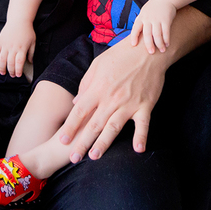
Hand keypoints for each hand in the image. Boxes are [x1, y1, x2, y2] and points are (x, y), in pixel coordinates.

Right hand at [0, 21, 35, 77]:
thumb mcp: (33, 42)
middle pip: (10, 63)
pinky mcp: (0, 41)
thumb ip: (31, 53)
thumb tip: (30, 62)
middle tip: (12, 75)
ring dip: (2, 68)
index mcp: (22, 48)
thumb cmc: (27, 31)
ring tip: (3, 73)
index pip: (19, 63)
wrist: (19, 20)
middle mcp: (13, 48)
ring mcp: (5, 45)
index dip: (18, 70)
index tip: (18, 75)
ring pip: (2, 59)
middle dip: (11, 71)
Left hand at [55, 38, 168, 162]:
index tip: (63, 141)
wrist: (147, 50)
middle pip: (93, 124)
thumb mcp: (97, 65)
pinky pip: (143, 124)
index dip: (70, 127)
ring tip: (94, 156)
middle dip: (82, 143)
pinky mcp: (145, 106)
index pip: (80, 111)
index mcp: (98, 88)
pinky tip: (138, 150)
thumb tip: (75, 103)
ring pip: (113, 127)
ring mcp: (129, 103)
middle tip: (73, 158)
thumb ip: (85, 84)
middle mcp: (111, 98)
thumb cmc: (120, 56)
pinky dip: (141, 137)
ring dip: (103, 144)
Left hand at [130, 0, 176, 53]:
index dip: (134, 37)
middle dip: (149, 44)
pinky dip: (166, 39)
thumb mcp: (144, 12)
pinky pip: (166, 31)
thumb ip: (141, 22)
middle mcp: (148, 18)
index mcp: (141, 17)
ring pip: (157, 34)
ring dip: (160, 44)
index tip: (133, 45)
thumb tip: (135, 36)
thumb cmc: (153, 8)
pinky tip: (167, 44)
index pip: (135, 28)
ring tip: (162, 50)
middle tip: (151, 52)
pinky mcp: (166, 19)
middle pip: (147, 34)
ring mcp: (157, 19)